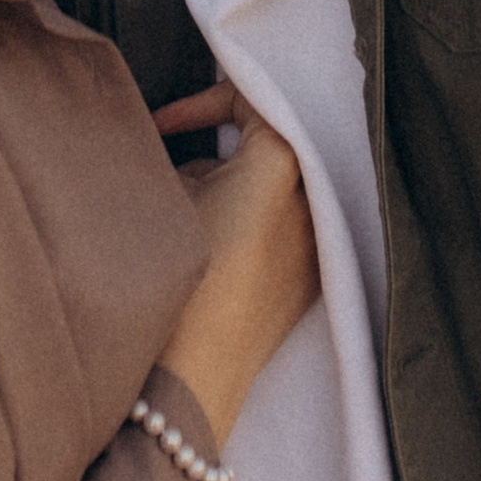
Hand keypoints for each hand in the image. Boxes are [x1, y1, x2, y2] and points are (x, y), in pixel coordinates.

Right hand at [146, 87, 319, 441]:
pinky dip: (256, 219)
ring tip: (186, 215)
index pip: (248, 100)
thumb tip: (185, 146)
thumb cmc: (171, 277)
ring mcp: (317, 243)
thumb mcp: (165, 195)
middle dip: (219, 146)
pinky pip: (286, 225)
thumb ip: (182, 153)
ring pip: (276, 186)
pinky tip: (214, 246)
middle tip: (172, 164)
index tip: (162, 126)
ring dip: (237, 185)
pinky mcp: (310, 281)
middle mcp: (313, 199)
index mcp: (281, 164)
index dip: (198, 103)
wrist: (188, 380)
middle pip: (268, 143)